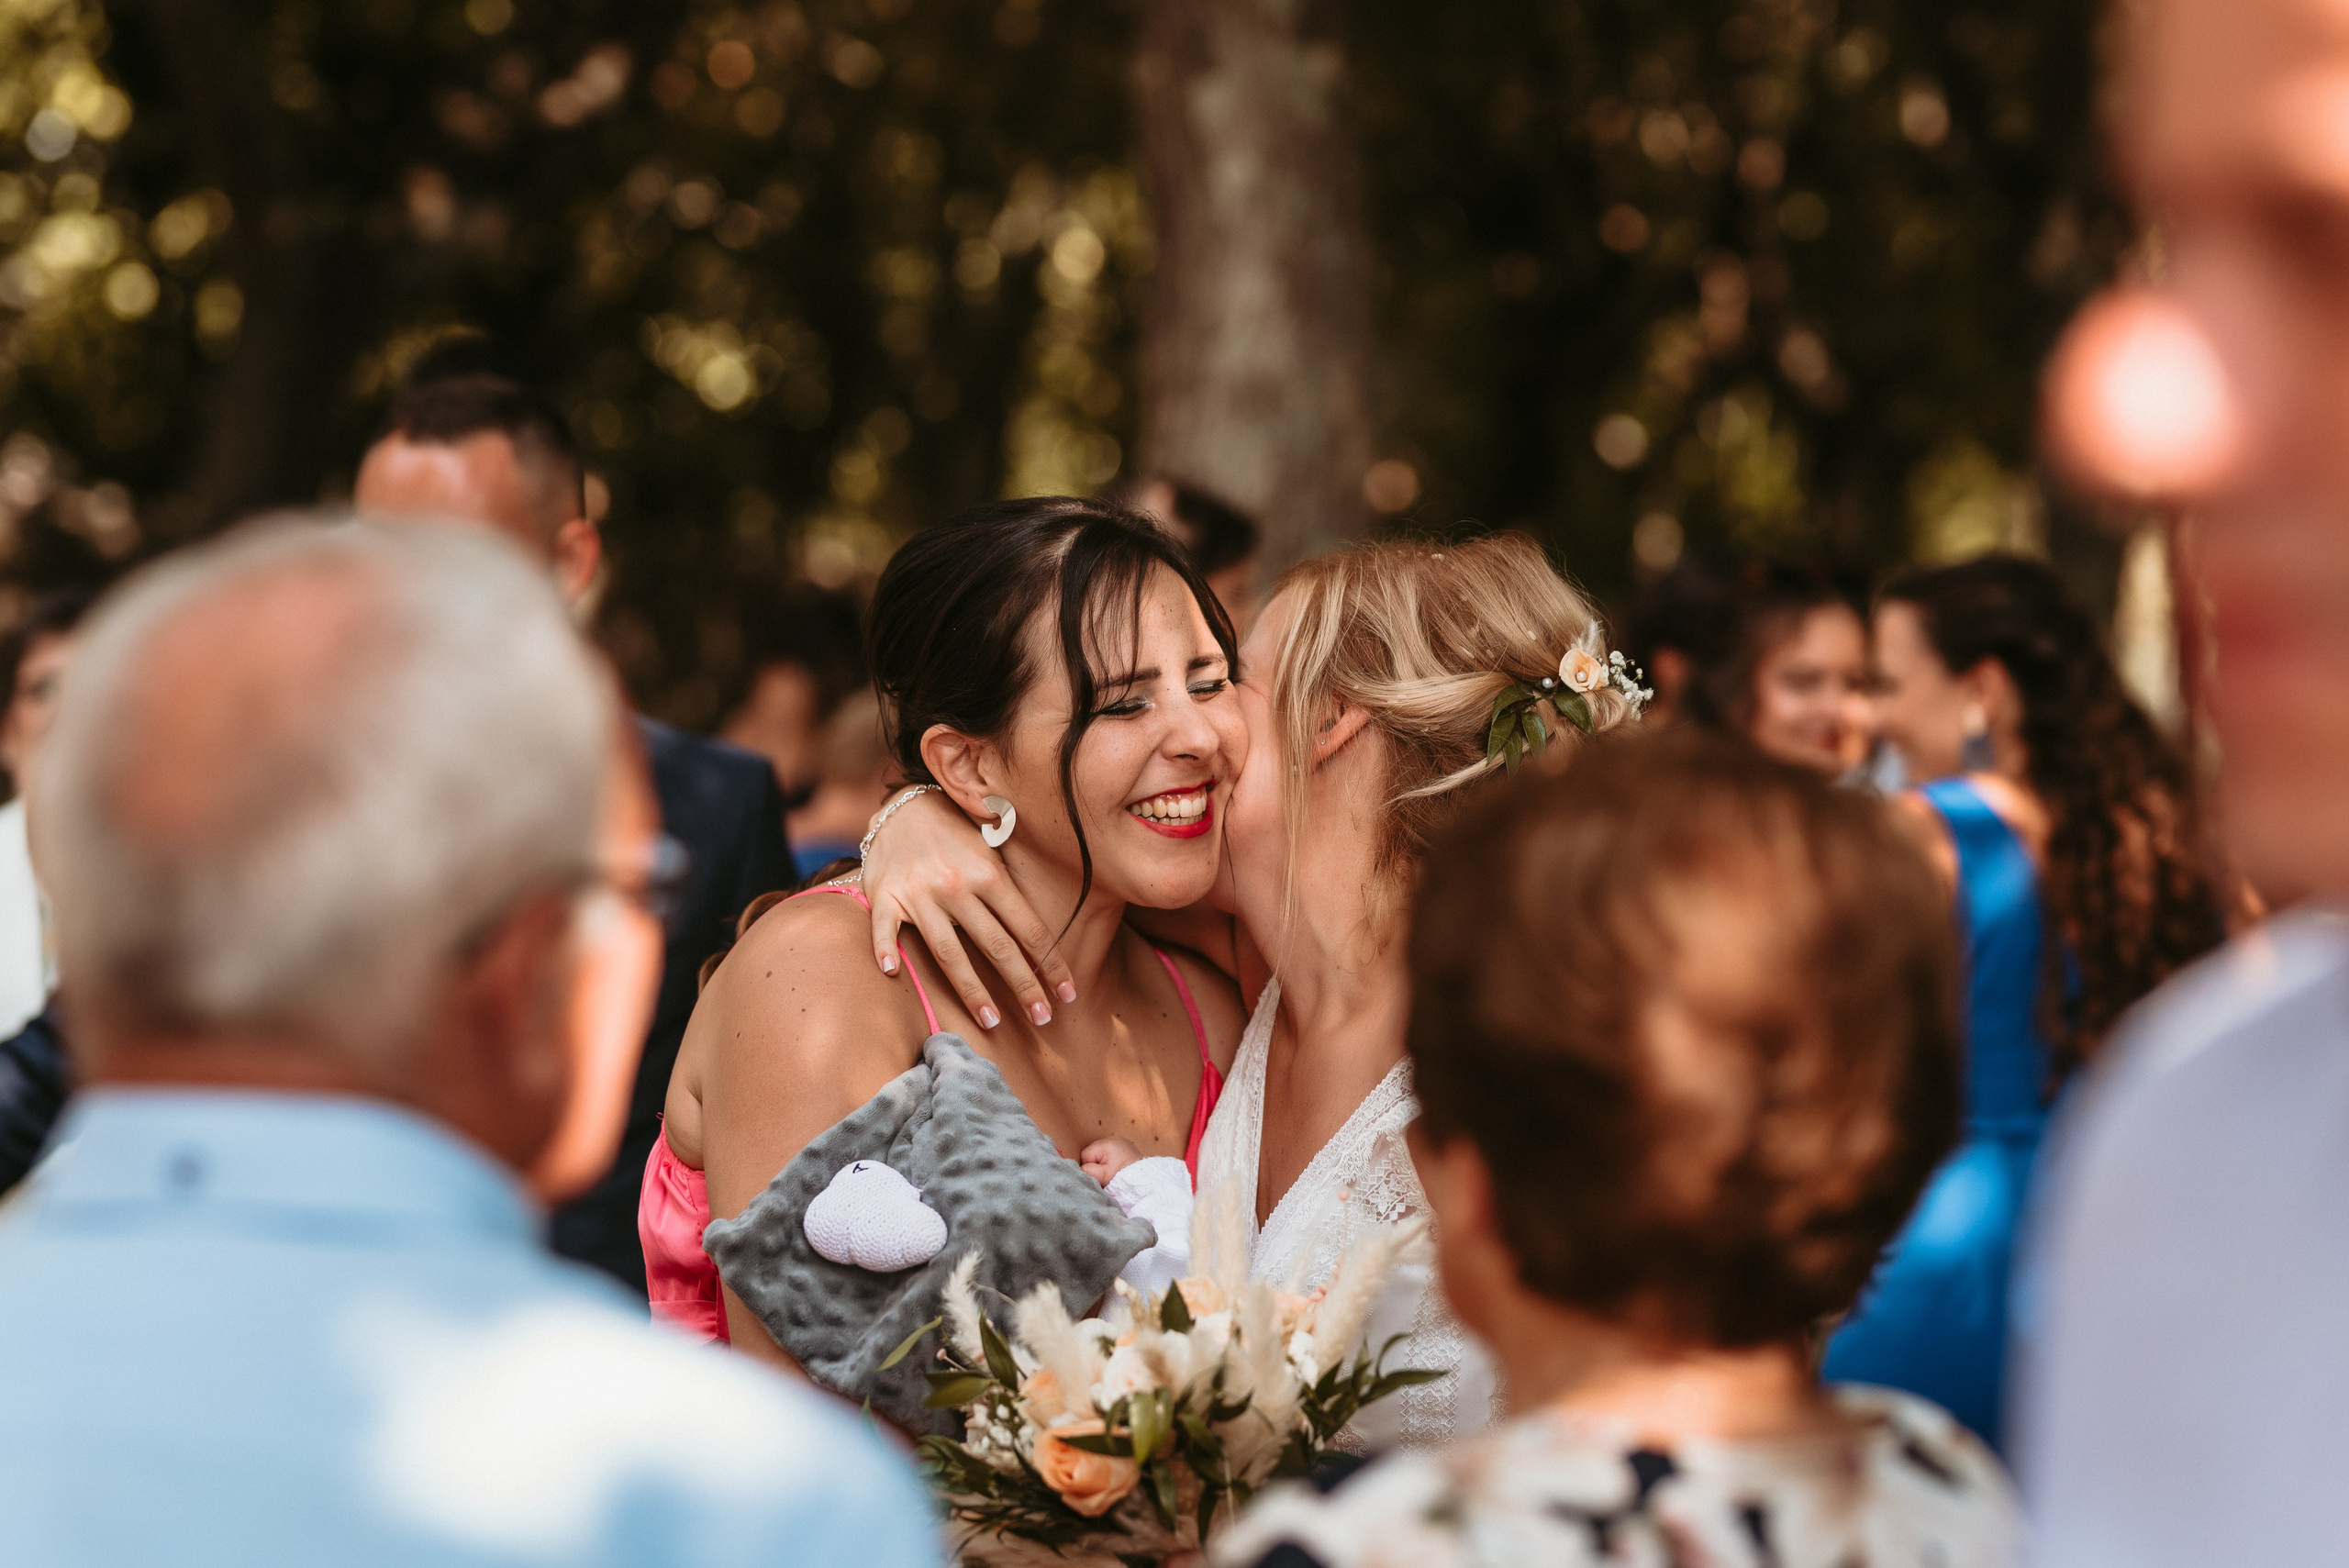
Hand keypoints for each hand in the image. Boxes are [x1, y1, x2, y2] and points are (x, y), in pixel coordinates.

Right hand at [860, 786, 1076, 1027]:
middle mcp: (957, 886)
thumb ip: (1012, 883)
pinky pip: (884, 928)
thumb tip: (1045, 927)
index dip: (1051, 964)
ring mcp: (919, 894)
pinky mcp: (884, 896)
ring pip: (949, 952)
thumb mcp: (992, 847)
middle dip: (1024, 986)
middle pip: (997, 946)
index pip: (1028, 928)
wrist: (903, 806)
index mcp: (990, 873)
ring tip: (993, 1021)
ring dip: (973, 991)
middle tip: (1044, 1019)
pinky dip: (885, 950)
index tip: (1068, 993)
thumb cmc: (956, 833)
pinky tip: (893, 973)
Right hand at [1078, 1137, 1140, 1186]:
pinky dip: (1111, 1159)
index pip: (1085, 1155)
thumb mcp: (1103, 1177)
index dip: (1090, 1168)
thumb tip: (1079, 1168)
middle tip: (1107, 1174)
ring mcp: (1119, 1140)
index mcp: (1106, 1143)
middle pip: (1093, 1152)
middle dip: (1096, 1164)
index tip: (1101, 1176)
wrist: (1146, 1180)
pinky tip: (1118, 1166)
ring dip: (1104, 1162)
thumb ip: (1087, 1171)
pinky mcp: (1124, 1145)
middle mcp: (1113, 1138)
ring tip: (1114, 1170)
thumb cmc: (1124, 1179)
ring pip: (1100, 1152)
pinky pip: (1110, 1151)